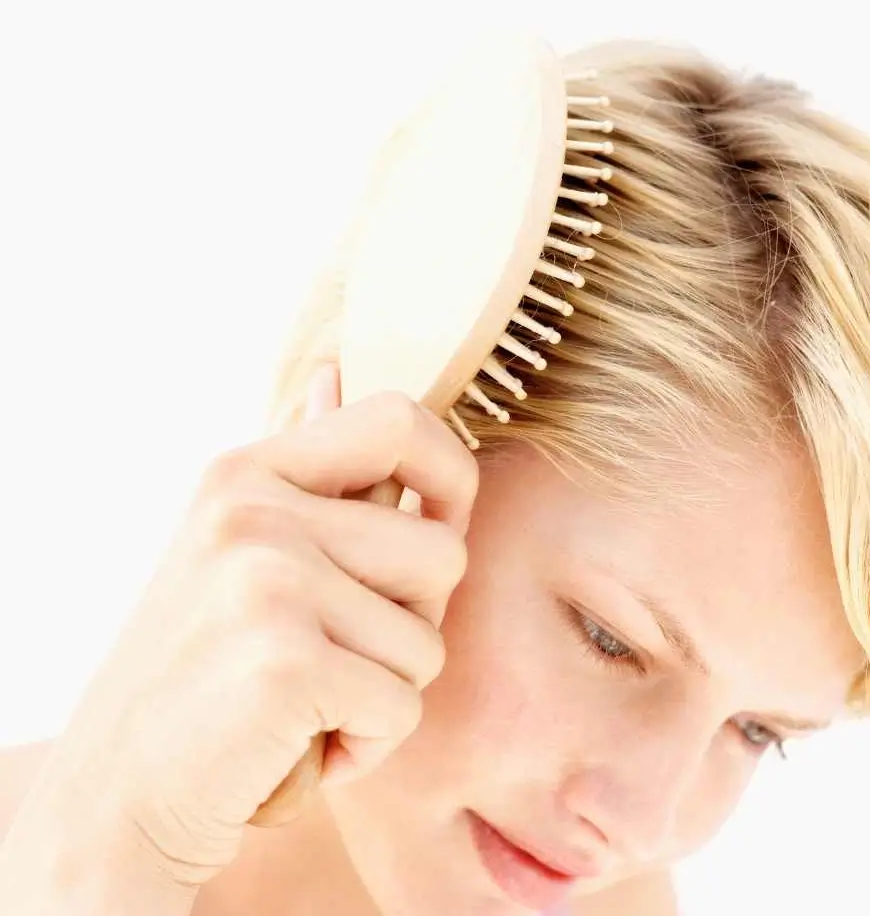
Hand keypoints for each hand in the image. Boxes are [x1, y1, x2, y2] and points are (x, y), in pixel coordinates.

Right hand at [31, 370, 477, 891]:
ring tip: (310, 703)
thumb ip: (305, 474)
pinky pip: (402, 707)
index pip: (399, 420)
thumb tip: (335, 373)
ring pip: (429, 640)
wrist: (115, 798)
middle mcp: (253, 511)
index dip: (452, 477)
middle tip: (340, 655)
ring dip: (386, 692)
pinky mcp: (284, 663)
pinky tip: (303, 746)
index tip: (438, 528)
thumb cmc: (200, 672)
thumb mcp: (238, 552)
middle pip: (442, 551)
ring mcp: (266, 581)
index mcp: (248, 473)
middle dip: (415, 622)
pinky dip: (367, 745)